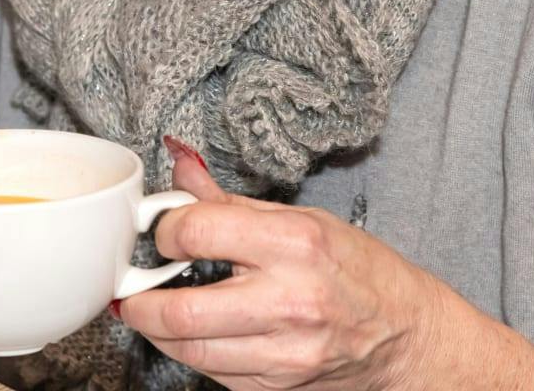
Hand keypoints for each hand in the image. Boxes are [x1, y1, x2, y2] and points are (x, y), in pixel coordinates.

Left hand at [118, 139, 533, 390]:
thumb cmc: (358, 269)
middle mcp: (289, 301)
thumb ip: (229, 201)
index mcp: (294, 244)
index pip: (195, 234)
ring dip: (155, 329)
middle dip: (138, 298)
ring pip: (188, 349)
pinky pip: (213, 374)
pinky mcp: (278, 387)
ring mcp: (285, 353)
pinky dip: (192, 351)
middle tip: (128, 286)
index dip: (163, 230)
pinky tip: (192, 331)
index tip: (160, 231)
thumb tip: (180, 164)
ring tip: (148, 307)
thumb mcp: (301, 218)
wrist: (406, 335)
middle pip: (180, 310)